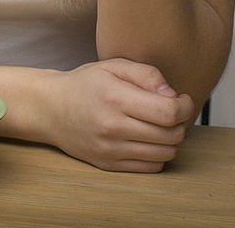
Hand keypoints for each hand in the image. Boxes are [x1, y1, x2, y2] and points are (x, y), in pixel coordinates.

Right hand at [41, 58, 194, 171]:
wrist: (50, 109)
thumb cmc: (85, 84)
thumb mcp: (112, 66)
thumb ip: (146, 74)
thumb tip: (172, 94)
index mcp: (115, 98)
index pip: (167, 112)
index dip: (185, 106)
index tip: (182, 99)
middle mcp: (113, 127)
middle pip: (170, 135)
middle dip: (180, 122)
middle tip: (173, 110)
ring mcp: (110, 150)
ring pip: (164, 154)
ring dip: (171, 139)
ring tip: (161, 124)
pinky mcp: (109, 165)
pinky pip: (150, 167)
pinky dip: (158, 154)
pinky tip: (149, 139)